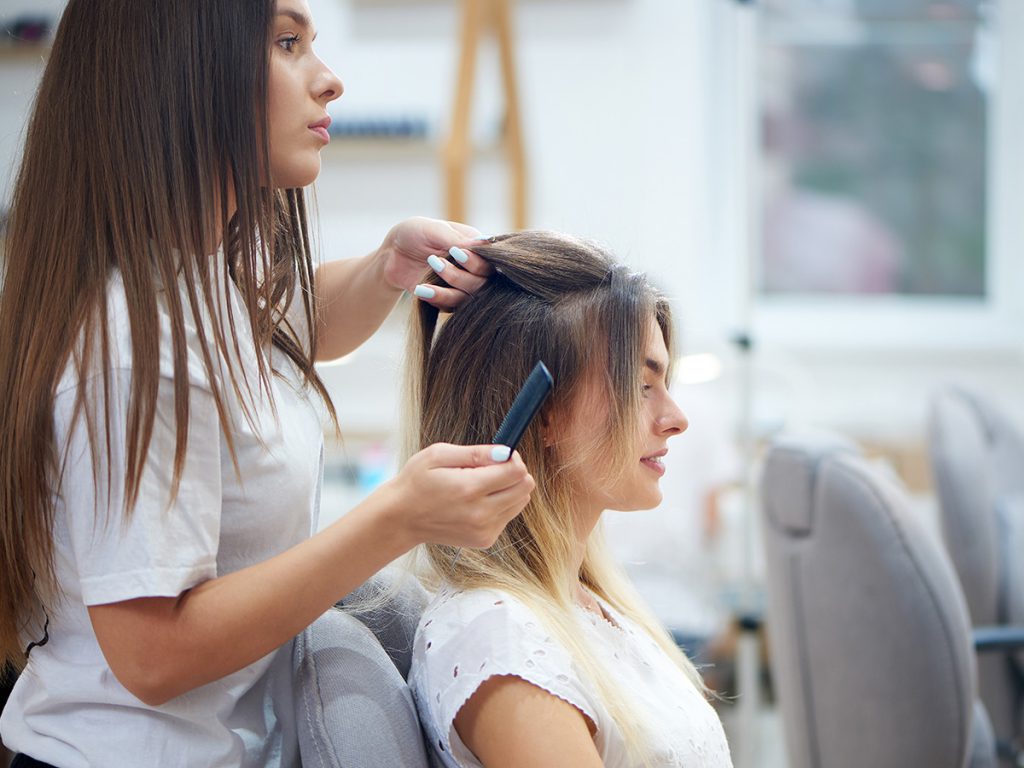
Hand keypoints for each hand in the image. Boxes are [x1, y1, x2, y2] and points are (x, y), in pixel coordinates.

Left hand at [377, 217, 494, 310]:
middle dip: (459, 275)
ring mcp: (461, 285)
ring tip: (429, 269)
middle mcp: (473, 268)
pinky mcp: (448, 300)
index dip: (476, 261)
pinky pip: (450, 307)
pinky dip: (436, 298)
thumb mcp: (433, 229)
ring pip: (468, 297)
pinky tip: (421, 289)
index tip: (456, 253)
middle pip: (482, 282)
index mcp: (475, 247)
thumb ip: (456, 239)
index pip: (490, 260)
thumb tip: (483, 243)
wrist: (392, 253)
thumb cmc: (414, 233)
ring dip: (448, 287)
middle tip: (434, 260)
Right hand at [385, 443, 534, 548]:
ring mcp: (484, 530)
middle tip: (490, 469)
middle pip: (525, 488)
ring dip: (508, 489)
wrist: (402, 518)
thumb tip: (505, 453)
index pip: (517, 472)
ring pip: (520, 501)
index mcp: (469, 489)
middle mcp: (481, 514)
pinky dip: (499, 505)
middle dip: (514, 473)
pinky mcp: (485, 540)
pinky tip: (476, 502)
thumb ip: (475, 453)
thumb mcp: (438, 455)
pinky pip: (508, 515)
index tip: (498, 456)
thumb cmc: (417, 482)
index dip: (512, 458)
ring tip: (480, 486)